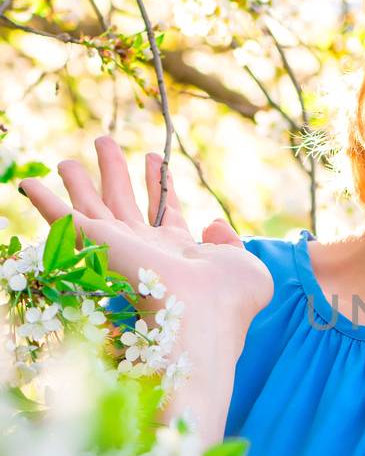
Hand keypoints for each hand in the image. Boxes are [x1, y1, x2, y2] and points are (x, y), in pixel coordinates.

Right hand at [16, 134, 273, 361]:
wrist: (202, 315)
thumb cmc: (228, 301)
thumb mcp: (244, 266)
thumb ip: (230, 242)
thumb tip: (211, 225)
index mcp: (179, 251)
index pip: (164, 210)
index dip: (159, 182)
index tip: (154, 157)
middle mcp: (145, 248)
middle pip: (124, 202)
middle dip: (114, 171)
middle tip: (103, 141)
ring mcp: (119, 246)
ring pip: (93, 205)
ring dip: (80, 180)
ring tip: (67, 158)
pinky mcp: (96, 244)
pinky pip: (63, 218)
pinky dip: (44, 200)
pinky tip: (30, 182)